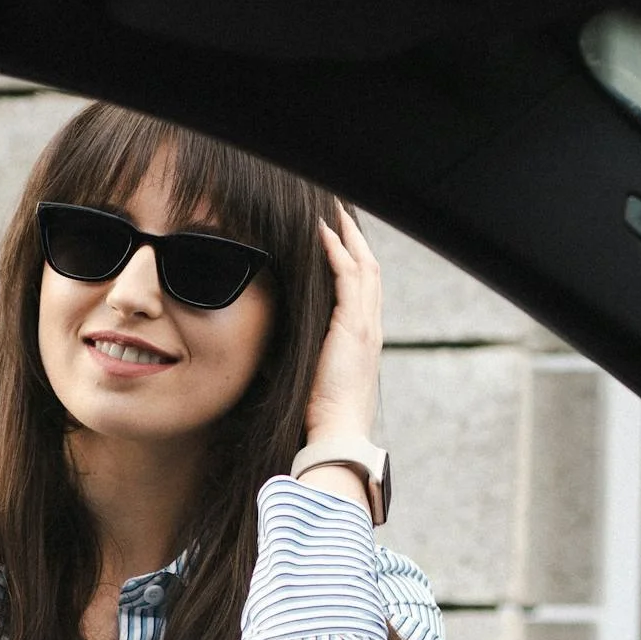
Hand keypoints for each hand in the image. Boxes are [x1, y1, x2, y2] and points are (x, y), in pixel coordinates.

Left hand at [304, 203, 383, 443]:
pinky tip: (324, 232)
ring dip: (348, 234)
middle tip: (339, 210)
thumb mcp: (310, 371)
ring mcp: (366, 324)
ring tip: (332, 209)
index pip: (363, 285)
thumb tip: (270, 336)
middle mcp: (370, 325)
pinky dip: (337, 251)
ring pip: (364, 264)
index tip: (337, 235)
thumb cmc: (319, 409)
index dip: (353, 257)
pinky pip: (349, 277)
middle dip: (355, 236)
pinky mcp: (355, 326)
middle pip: (370, 267)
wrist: (336, 430)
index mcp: (363, 336)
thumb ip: (302, 349)